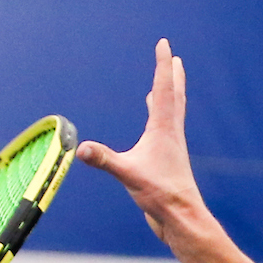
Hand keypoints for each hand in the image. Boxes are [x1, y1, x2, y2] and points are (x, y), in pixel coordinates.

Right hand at [76, 39, 207, 244]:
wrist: (182, 218)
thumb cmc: (161, 195)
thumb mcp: (129, 175)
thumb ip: (105, 160)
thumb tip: (80, 150)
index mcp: (163, 130)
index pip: (162, 89)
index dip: (162, 65)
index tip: (164, 44)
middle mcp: (171, 134)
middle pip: (174, 97)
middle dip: (172, 76)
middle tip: (174, 59)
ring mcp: (171, 148)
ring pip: (171, 114)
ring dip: (169, 96)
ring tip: (165, 85)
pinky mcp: (168, 162)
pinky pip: (165, 133)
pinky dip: (160, 121)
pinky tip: (154, 130)